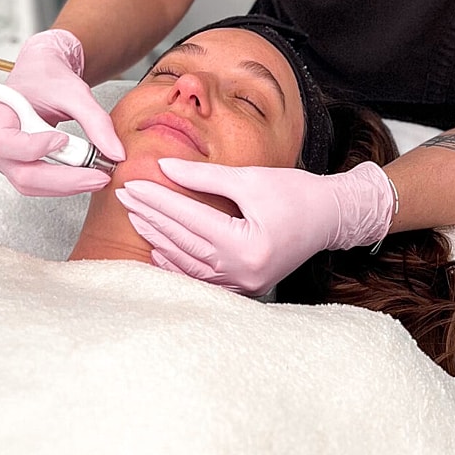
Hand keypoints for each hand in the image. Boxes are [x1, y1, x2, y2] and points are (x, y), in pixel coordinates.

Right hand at [0, 29, 123, 195]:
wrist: (44, 72)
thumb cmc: (47, 76)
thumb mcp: (75, 92)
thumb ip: (96, 121)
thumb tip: (115, 153)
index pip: (5, 145)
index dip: (34, 148)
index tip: (63, 139)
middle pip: (23, 175)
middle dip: (64, 180)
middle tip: (98, 176)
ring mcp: (9, 159)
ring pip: (33, 185)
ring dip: (68, 185)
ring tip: (98, 176)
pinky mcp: (24, 165)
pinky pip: (41, 182)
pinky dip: (65, 182)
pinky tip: (87, 174)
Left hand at [114, 159, 394, 294]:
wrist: (329, 218)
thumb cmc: (296, 193)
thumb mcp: (251, 179)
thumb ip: (206, 176)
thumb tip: (166, 167)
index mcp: (246, 245)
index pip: (190, 218)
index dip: (159, 199)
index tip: (134, 184)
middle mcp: (243, 271)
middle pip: (184, 241)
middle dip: (151, 217)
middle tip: (124, 197)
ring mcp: (242, 284)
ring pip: (187, 263)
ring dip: (158, 239)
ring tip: (135, 218)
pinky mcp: (243, 286)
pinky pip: (201, 277)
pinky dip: (177, 262)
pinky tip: (158, 249)